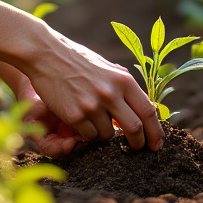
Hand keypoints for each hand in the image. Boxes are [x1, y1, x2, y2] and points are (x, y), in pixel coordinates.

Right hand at [24, 28, 164, 152]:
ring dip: (105, 134)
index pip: (148, 111)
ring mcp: (92, 105)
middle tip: (137, 148)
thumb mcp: (105, 67)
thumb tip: (141, 106)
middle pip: (135, 128)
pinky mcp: (75, 115)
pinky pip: (88, 135)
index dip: (156, 131)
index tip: (157, 144)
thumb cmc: (76, 59)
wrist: (45, 53)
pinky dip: (87, 133)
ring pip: (108, 135)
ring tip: (93, 119)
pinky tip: (79, 118)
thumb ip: (122, 85)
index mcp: (122, 80)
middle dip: (138, 143)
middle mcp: (111, 93)